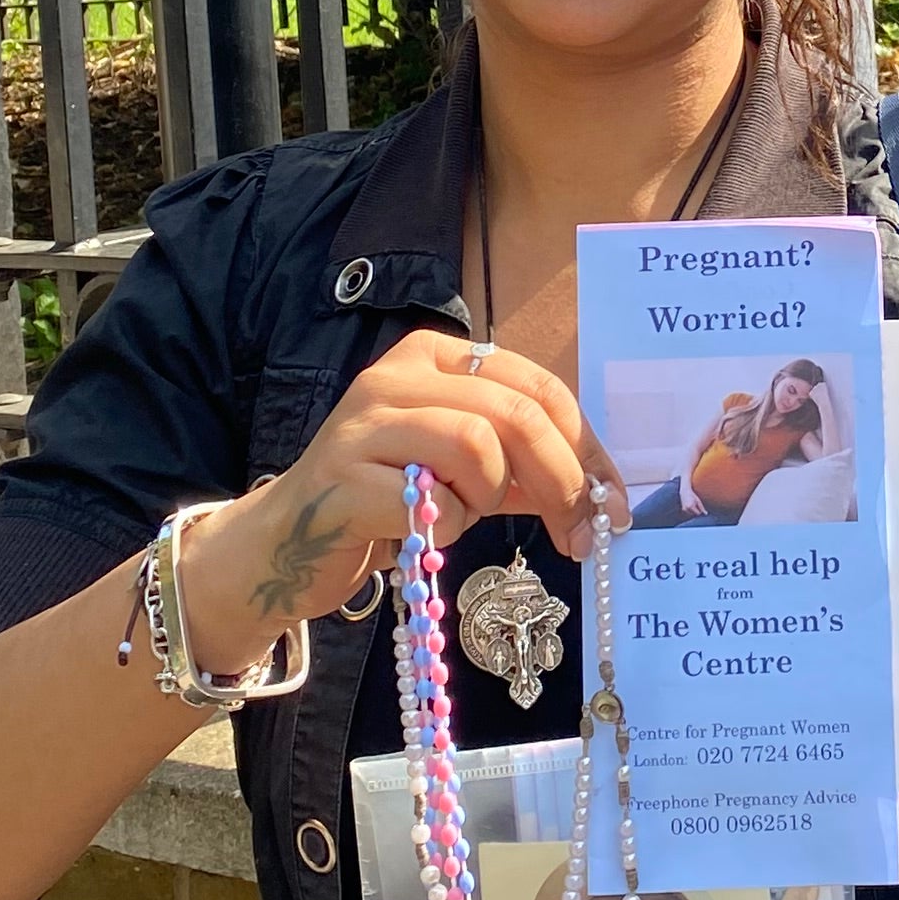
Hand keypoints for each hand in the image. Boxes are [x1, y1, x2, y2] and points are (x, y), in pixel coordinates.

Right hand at [177, 331, 625, 667]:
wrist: (286, 543)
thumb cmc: (385, 500)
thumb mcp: (464, 471)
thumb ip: (523, 466)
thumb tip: (601, 494)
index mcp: (434, 356)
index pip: (537, 386)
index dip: (586, 447)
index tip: (612, 502)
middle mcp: (396, 375)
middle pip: (515, 413)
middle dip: (563, 481)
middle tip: (583, 534)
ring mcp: (363, 423)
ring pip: (475, 444)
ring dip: (488, 497)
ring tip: (462, 515)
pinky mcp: (341, 477)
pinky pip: (429, 503)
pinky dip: (445, 528)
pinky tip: (421, 533)